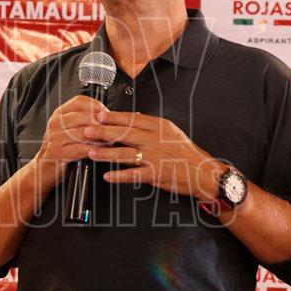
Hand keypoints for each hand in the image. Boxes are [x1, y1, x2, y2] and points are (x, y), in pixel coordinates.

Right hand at [33, 95, 108, 183]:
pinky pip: (81, 148)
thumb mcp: (69, 129)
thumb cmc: (61, 148)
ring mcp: (55, 137)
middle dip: (101, 123)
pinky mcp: (58, 153)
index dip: (96, 105)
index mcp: (59, 114)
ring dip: (100, 137)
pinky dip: (94, 150)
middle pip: (84, 116)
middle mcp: (56, 123)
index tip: (106, 114)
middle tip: (112, 129)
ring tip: (110, 141)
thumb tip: (106, 116)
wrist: (45, 168)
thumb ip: (83, 120)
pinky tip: (101, 151)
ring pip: (84, 132)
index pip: (80, 101)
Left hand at [83, 111, 227, 200]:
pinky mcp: (157, 174)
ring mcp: (156, 157)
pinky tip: (107, 175)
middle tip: (87, 130)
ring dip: (106, 153)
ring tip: (91, 152)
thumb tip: (134, 115)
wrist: (204, 172)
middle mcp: (156, 140)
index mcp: (160, 127)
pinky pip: (134, 174)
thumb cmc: (186, 152)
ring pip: (126, 153)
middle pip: (125, 134)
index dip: (113, 117)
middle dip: (103, 132)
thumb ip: (151, 125)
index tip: (98, 115)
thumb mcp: (171, 132)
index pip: (132, 119)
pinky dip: (120, 175)